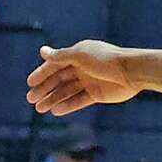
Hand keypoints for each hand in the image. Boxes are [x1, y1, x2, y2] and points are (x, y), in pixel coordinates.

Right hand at [26, 41, 140, 115]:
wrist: (131, 72)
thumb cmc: (105, 59)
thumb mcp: (79, 56)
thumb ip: (60, 56)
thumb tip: (42, 51)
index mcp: (77, 54)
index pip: (55, 64)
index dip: (42, 73)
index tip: (30, 83)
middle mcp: (81, 67)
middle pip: (59, 79)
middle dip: (45, 89)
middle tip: (31, 99)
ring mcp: (88, 81)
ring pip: (66, 91)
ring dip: (53, 99)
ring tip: (40, 108)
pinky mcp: (96, 94)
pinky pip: (78, 100)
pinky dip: (67, 105)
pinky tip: (56, 111)